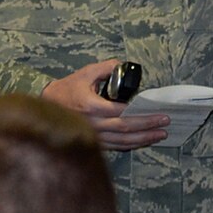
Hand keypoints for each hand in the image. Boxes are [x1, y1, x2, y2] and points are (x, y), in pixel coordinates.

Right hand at [42, 60, 170, 150]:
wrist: (47, 106)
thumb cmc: (67, 89)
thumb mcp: (85, 73)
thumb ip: (106, 68)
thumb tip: (124, 66)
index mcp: (91, 106)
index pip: (121, 112)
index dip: (141, 113)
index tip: (157, 111)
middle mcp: (93, 124)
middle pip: (125, 129)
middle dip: (148, 127)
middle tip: (165, 124)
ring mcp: (93, 136)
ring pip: (122, 141)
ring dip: (143, 139)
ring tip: (160, 135)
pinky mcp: (93, 142)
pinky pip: (115, 146)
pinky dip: (131, 145)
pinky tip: (144, 141)